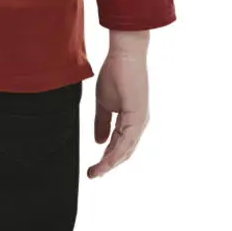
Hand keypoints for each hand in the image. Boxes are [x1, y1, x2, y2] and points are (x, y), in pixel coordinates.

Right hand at [88, 30, 149, 178]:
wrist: (124, 55)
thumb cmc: (116, 74)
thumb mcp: (104, 104)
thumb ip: (102, 123)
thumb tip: (99, 143)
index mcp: (131, 120)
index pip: (118, 144)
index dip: (106, 157)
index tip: (93, 167)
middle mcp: (138, 124)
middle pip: (123, 152)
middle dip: (108, 165)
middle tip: (92, 175)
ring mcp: (139, 121)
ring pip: (125, 151)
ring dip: (109, 164)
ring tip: (94, 173)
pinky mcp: (137, 117)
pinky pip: (125, 142)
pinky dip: (114, 154)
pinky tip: (104, 162)